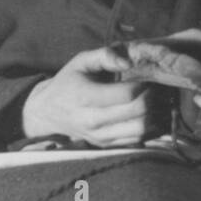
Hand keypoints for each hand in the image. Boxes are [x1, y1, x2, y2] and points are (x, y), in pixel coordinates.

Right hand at [22, 46, 148, 147]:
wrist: (47, 113)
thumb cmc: (67, 83)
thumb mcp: (80, 61)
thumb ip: (104, 56)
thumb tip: (128, 62)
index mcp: (87, 96)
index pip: (127, 94)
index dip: (143, 85)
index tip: (145, 78)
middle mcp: (93, 120)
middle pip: (138, 113)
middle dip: (152, 98)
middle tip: (152, 88)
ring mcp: (100, 136)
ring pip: (140, 130)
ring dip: (153, 115)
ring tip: (150, 102)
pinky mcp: (105, 145)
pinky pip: (136, 141)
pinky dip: (147, 128)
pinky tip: (145, 115)